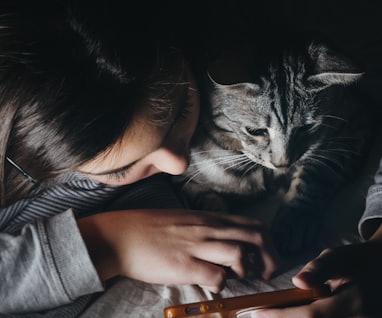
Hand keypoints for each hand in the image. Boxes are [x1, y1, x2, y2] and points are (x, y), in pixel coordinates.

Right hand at [78, 209, 279, 292]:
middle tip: (264, 273)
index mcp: (209, 218)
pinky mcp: (183, 265)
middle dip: (269, 258)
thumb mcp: (184, 219)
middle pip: (256, 236)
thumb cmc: (150, 228)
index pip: (252, 223)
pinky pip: (215, 276)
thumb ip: (207, 227)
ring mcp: (196, 245)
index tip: (265, 258)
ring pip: (239, 253)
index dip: (267, 242)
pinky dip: (221, 285)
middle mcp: (207, 228)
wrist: (121, 235)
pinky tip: (213, 286)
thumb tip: (226, 242)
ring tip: (236, 279)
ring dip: (245, 271)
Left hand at [250, 239, 381, 317]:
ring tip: (276, 313)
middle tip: (261, 315)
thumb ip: (319, 268)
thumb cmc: (358, 260)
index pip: (311, 315)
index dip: (282, 316)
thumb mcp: (339, 256)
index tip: (258, 312)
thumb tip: (298, 281)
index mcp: (354, 299)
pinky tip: (296, 314)